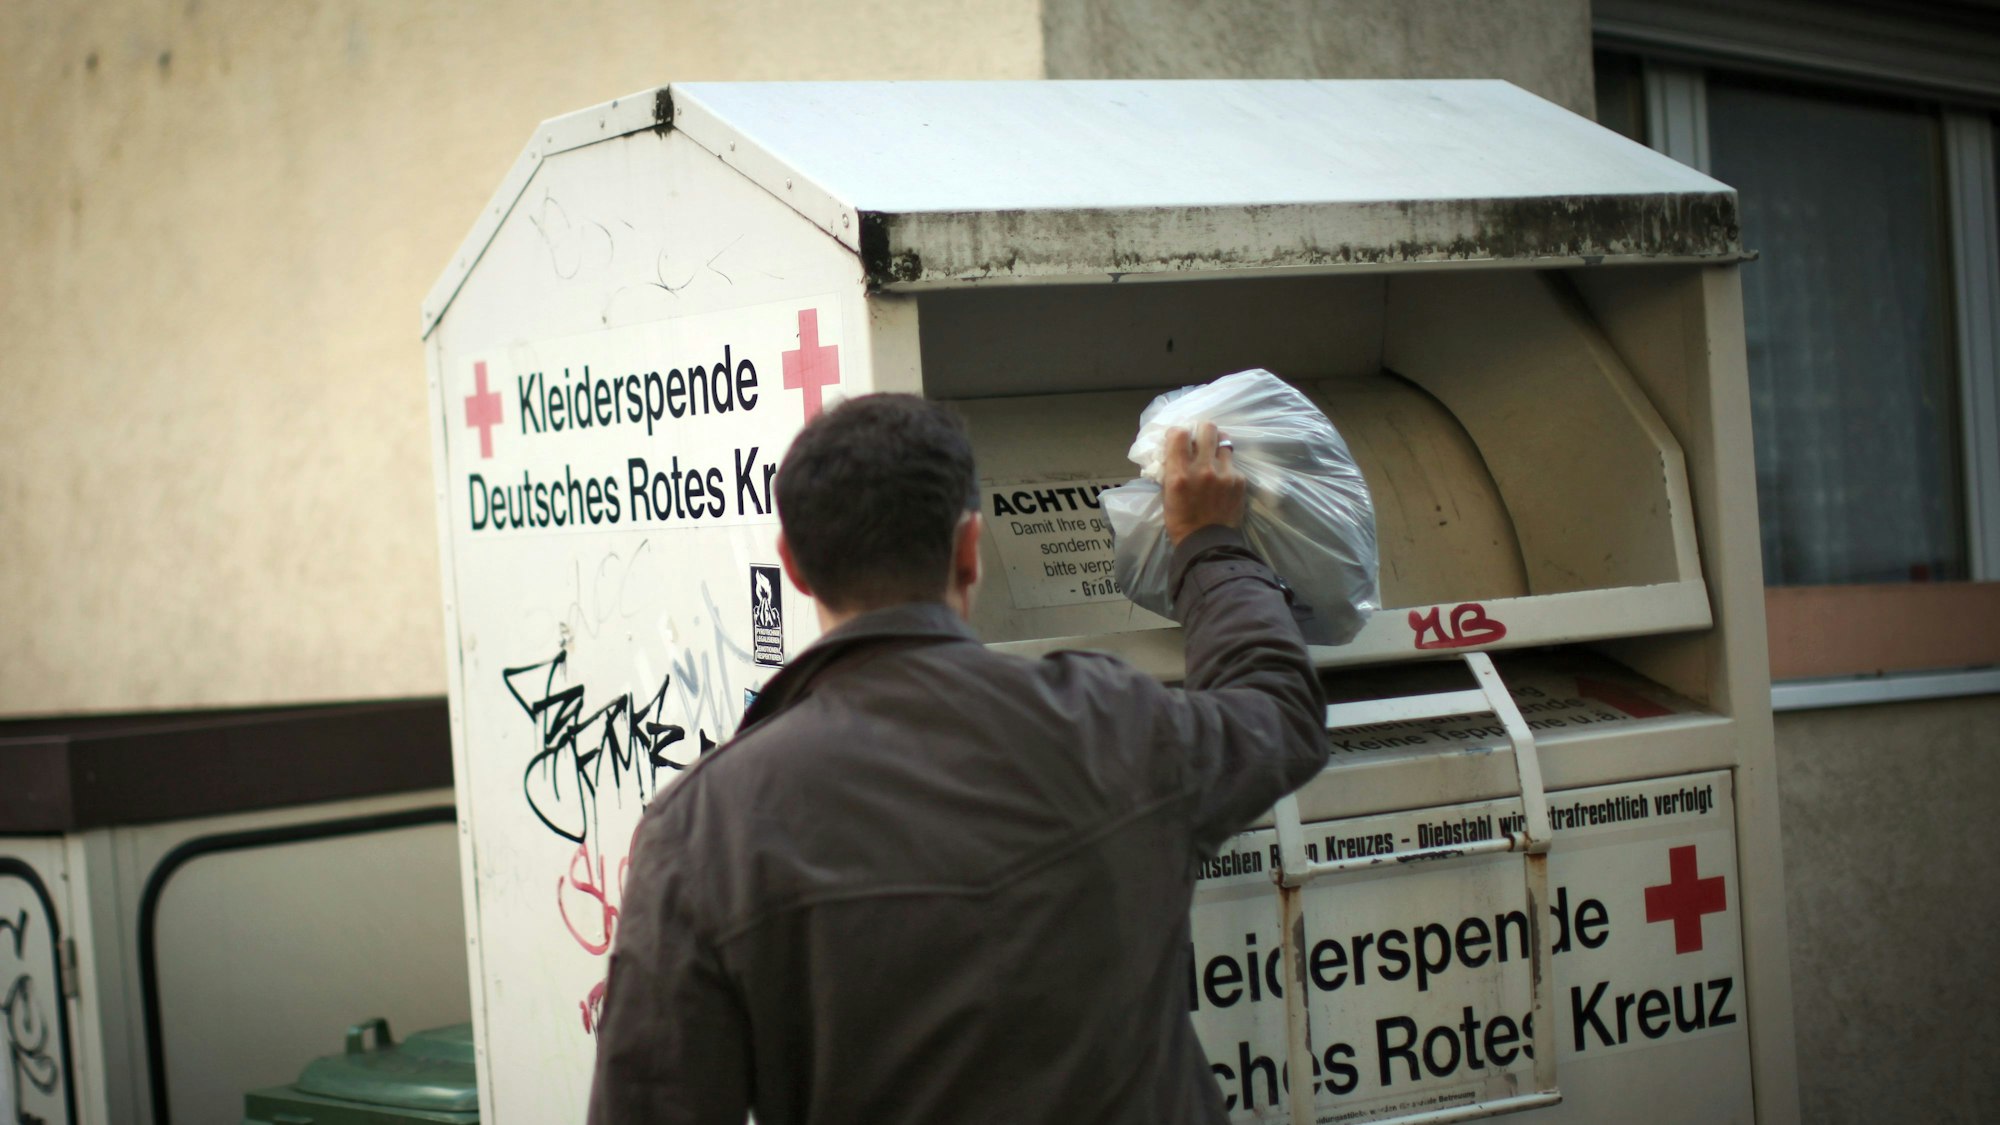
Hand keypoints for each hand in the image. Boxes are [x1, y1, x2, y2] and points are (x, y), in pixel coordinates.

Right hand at [1162, 422, 1245, 544]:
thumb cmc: (1181, 521)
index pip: (1179, 434)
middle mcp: (1203, 469)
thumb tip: (1175, 451)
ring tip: (1214, 454)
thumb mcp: (1167, 494)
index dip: (1178, 432)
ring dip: (1217, 444)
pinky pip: (1232, 463)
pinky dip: (1226, 467)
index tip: (1178, 439)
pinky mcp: (1239, 480)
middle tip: (1201, 440)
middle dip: (1202, 431)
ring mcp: (1225, 473)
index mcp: (1179, 474)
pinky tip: (1223, 479)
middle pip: (1207, 428)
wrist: (1208, 543)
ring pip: (1224, 440)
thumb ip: (1172, 469)